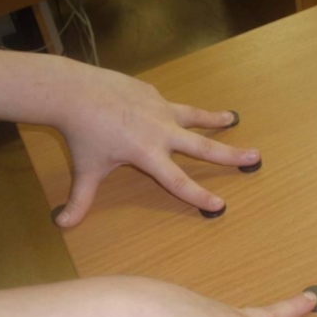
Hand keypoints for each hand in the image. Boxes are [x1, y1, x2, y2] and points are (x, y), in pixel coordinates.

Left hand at [52, 61, 260, 226]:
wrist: (75, 91)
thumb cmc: (82, 135)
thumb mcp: (85, 171)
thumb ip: (79, 201)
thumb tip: (62, 225)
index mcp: (148, 154)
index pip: (178, 182)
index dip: (199, 196)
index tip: (220, 205)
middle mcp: (161, 131)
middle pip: (202, 146)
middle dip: (230, 155)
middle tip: (255, 157)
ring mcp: (159, 109)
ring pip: (194, 116)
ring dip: (215, 119)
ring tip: (233, 118)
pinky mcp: (153, 93)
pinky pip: (171, 105)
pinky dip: (179, 110)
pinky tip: (180, 110)